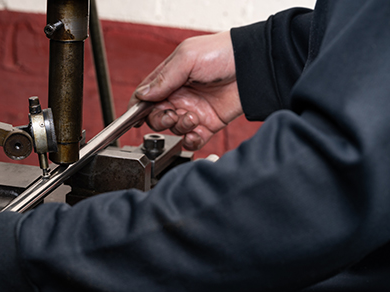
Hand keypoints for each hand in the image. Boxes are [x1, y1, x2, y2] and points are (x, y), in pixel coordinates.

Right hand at [130, 31, 242, 150]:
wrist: (253, 65)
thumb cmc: (222, 53)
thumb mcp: (187, 59)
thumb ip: (163, 78)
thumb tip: (143, 95)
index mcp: (169, 79)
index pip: (144, 97)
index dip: (137, 109)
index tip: (136, 118)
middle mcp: (179, 96)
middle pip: (156, 118)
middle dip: (160, 121)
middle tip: (172, 115)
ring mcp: (193, 110)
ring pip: (174, 130)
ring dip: (179, 127)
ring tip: (192, 118)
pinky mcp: (208, 124)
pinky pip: (192, 139)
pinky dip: (191, 140)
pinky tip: (196, 133)